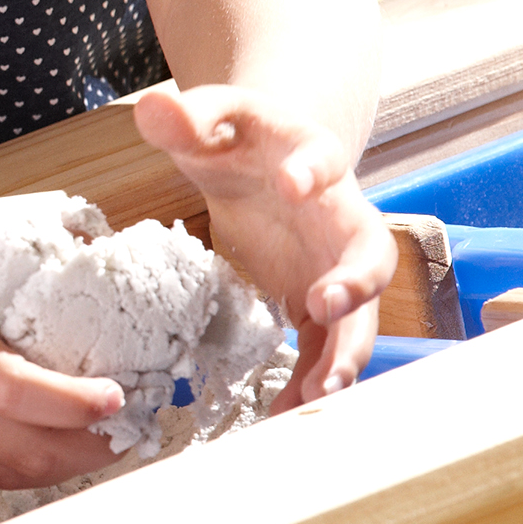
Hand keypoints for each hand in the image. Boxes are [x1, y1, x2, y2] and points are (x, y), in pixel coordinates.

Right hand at [0, 200, 127, 488]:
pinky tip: (40, 438)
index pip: (16, 393)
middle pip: (20, 452)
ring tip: (96, 438)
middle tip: (128, 428)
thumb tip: (113, 247)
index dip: (76, 407)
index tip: (120, 396)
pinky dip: (14, 463)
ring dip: (59, 464)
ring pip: (1, 474)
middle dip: (89, 449)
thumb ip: (42, 234)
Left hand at [135, 83, 392, 400]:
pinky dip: (310, 382)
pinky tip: (284, 416)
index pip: (323, 157)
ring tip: (316, 397)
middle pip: (368, 253)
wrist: (264, 161)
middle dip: (354, 283)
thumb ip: (187, 115)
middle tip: (323, 308)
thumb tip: (155, 107)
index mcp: (313, 158)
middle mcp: (340, 218)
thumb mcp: (210, 117)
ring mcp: (334, 266)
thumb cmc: (238, 136)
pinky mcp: (315, 303)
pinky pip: (321, 349)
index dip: (314, 168)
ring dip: (340, 356)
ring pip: (354, 317)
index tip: (293, 181)